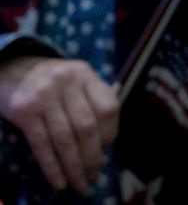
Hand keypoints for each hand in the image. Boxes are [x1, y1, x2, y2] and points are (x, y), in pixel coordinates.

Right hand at [0, 53, 118, 194]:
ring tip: (80, 184)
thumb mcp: (74, 79)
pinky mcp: (23, 111)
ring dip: (74, 167)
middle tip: (93, 179)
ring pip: (65, 139)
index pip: (108, 107)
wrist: (10, 69)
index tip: (106, 150)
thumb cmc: (49, 80)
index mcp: (85, 73)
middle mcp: (67, 82)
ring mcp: (44, 95)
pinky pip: (41, 144)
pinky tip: (59, 182)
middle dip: (92, 158)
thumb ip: (90, 100)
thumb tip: (105, 142)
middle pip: (86, 127)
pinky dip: (52, 167)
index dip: (110, 132)